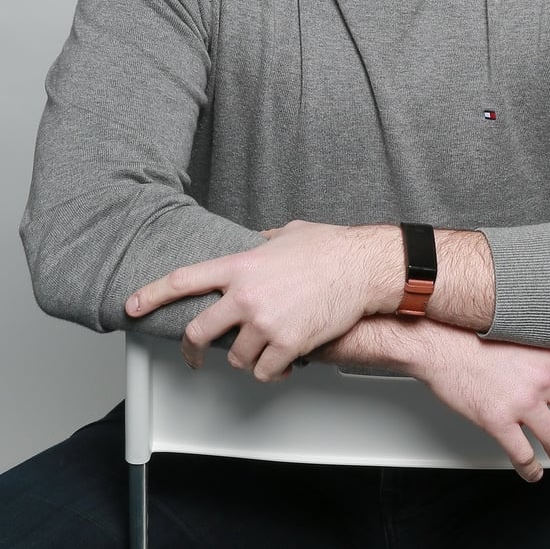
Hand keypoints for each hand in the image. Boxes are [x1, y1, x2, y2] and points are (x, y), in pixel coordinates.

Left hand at [125, 220, 400, 380]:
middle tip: (195, 356)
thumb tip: (259, 242)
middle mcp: (246, 296)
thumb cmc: (330, 248)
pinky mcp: (287, 345)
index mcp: (241, 266)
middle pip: (200, 332)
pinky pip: (265, 372)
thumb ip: (265, 242)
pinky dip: (273, 371)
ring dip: (247, 357)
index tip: (132, 306)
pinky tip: (283, 360)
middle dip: (194, 348)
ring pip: (236, 357)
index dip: (153, 295)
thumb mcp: (288, 233)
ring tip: (264, 348)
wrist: (361, 267)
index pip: (184, 280)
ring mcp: (265, 323)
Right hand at [413, 325, 549, 481]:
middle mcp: (540, 377)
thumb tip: (546, 352)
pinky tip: (531, 471)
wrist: (438, 343)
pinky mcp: (499, 422)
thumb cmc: (467, 331)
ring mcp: (522, 402)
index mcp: (546, 351)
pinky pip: (524, 455)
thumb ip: (534, 342)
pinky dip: (531, 470)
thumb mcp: (512, 327)